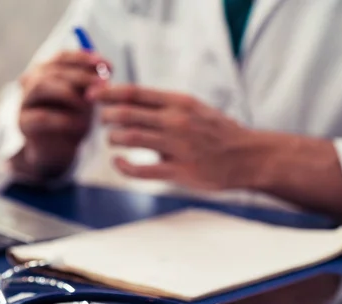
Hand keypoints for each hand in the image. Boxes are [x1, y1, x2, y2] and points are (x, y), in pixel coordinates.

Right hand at [16, 51, 110, 177]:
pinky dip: (64, 119)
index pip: (62, 57)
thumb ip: (91, 84)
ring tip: (89, 105)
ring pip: (42, 86)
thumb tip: (104, 70)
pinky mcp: (23, 122)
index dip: (84, 58)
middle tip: (103, 84)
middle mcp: (31, 81)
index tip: (108, 66)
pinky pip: (42, 116)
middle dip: (81, 75)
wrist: (58, 150)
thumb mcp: (86, 99)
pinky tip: (81, 125)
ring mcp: (24, 101)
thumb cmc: (74, 119)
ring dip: (69, 93)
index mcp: (46, 71)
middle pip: (53, 70)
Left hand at [89, 84, 341, 221]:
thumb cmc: (217, 133)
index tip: (92, 94)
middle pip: (127, 114)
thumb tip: (128, 101)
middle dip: (106, 116)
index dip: (108, 92)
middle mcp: (177, 121)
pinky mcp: (179, 171)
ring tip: (112, 140)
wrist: (249, 157)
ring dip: (113, 138)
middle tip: (102, 120)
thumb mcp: (193, 109)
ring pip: (130, 138)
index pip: (135, 92)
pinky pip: (141, 169)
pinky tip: (118, 162)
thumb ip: (163, 106)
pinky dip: (123, 165)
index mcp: (179, 102)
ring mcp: (178, 146)